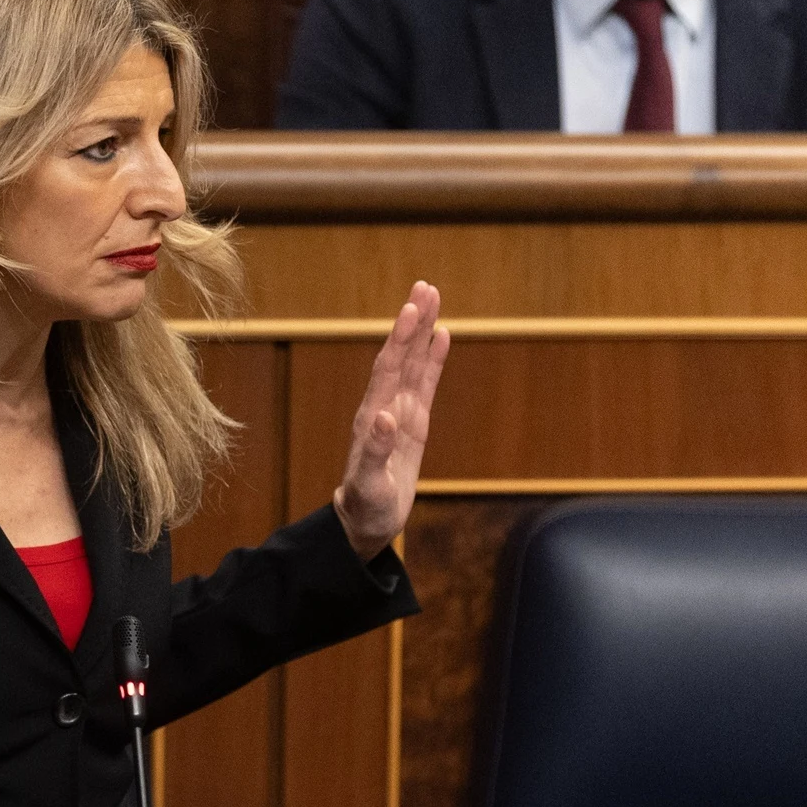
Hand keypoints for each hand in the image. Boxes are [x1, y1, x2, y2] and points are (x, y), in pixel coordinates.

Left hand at [333, 281, 450, 561]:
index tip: (410, 309)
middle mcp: (385, 407)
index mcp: (373, 417)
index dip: (399, 339)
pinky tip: (441, 336)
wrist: (364, 520)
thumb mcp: (369, 485)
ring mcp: (399, 412)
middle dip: (412, 323)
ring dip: (421, 332)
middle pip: (400, 356)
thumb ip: (374, 452)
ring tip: (433, 298)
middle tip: (425, 287)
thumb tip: (384, 418)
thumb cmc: (366, 506)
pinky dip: (432, 360)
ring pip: (412, 364)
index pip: (387, 369)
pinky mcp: (413, 423)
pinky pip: (424, 384)